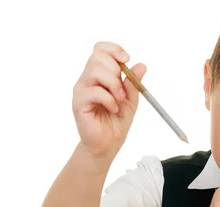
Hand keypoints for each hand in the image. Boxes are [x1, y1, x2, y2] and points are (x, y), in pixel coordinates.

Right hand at [72, 41, 146, 158]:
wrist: (107, 144)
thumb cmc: (116, 122)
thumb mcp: (131, 100)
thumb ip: (134, 83)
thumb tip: (141, 65)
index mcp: (99, 74)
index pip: (100, 49)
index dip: (113, 49)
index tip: (126, 59)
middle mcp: (87, 79)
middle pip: (98, 57)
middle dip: (116, 71)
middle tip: (123, 91)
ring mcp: (81, 90)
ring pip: (95, 70)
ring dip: (114, 84)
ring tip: (119, 99)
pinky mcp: (78, 102)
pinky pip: (94, 91)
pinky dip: (109, 99)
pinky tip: (113, 109)